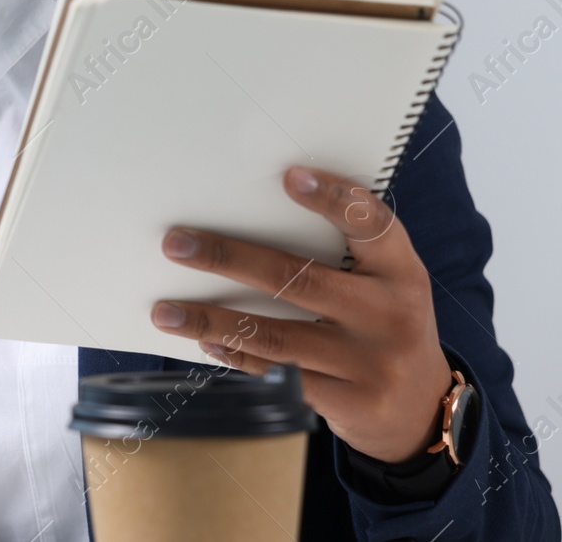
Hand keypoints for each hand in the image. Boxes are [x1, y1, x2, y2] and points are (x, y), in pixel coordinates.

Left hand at [149, 165, 453, 463]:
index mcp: (401, 272)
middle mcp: (389, 315)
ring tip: (165, 310)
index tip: (288, 177)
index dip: (333, 199)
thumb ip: (342, 254)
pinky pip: (279, 374)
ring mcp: (370, 363)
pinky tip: (205, 341)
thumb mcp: (385, 285)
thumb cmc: (384, 325)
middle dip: (229, 257)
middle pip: (299, 279)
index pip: (372, 226)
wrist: (423, 410)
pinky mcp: (349, 402)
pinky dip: (237, 354)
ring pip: (277, 335)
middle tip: (177, 243)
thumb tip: (249, 216)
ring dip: (213, 319)